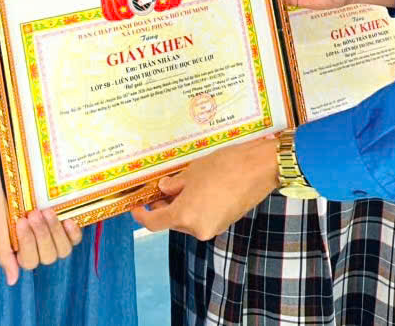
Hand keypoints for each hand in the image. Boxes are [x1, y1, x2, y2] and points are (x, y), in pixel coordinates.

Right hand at [0, 177, 82, 285]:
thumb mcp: (1, 225)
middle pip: (49, 256)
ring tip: (47, 212)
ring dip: (55, 232)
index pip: (30, 261)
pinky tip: (68, 220)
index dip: (27, 243)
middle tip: (34, 213)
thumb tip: (12, 281)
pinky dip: (73, 233)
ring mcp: (58, 235)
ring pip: (63, 250)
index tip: (21, 220)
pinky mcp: (68, 222)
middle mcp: (43, 246)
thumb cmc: (6, 201)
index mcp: (24, 250)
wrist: (15, 171)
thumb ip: (5, 252)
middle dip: (41, 235)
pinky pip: (76, 238)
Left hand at [131, 135, 278, 240]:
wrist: (258, 168)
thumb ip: (174, 185)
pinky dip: (197, 208)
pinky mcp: (225, 222)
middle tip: (160, 190)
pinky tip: (199, 190)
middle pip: (173, 222)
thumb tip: (164, 190)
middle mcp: (198, 228)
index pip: (155, 223)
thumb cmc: (225, 167)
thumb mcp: (192, 172)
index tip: (136, 208)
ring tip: (182, 185)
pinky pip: (203, 218)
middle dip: (165, 207)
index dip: (142, 215)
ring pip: (189, 220)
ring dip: (182, 206)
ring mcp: (213, 227)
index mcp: (185, 216)